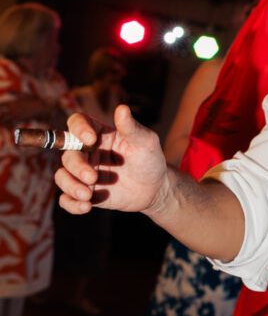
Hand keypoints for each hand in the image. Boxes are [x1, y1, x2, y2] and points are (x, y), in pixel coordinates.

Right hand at [55, 104, 169, 215]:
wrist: (155, 189)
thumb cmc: (150, 159)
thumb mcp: (146, 142)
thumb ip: (132, 128)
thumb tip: (122, 108)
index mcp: (99, 134)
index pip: (77, 123)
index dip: (78, 128)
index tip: (89, 139)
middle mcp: (87, 152)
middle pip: (68, 154)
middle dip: (77, 166)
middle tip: (92, 177)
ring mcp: (84, 173)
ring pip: (62, 176)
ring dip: (70, 186)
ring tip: (87, 195)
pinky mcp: (86, 193)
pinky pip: (67, 199)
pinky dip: (71, 203)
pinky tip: (85, 207)